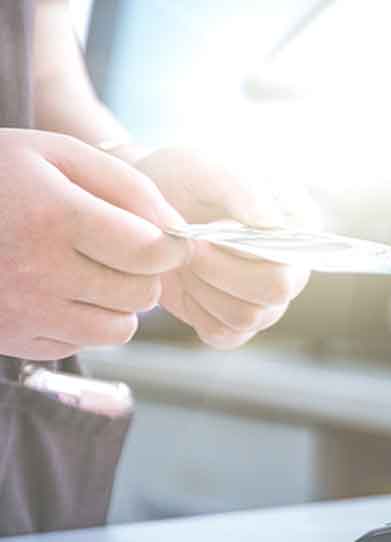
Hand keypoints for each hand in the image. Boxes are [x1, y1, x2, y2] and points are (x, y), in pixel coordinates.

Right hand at [0, 129, 188, 359]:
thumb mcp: (57, 154)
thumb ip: (127, 185)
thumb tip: (179, 229)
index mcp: (55, 217)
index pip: (150, 252)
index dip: (171, 246)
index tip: (165, 239)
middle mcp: (39, 271)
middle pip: (141, 293)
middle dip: (143, 272)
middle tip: (119, 250)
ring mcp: (24, 311)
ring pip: (119, 328)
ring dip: (118, 302)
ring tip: (90, 271)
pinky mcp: (13, 338)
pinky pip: (80, 343)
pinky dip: (82, 322)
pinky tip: (57, 290)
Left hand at [128, 146, 317, 348]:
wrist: (149, 206)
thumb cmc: (185, 179)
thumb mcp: (208, 168)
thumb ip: (242, 189)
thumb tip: (272, 224)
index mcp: (301, 226)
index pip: (292, 257)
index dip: (246, 253)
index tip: (207, 232)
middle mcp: (294, 267)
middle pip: (275, 293)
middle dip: (220, 272)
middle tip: (188, 247)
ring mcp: (268, 299)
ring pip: (245, 317)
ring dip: (203, 288)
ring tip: (184, 258)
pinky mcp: (239, 322)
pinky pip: (224, 335)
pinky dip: (197, 311)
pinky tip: (187, 282)